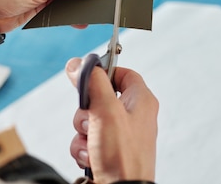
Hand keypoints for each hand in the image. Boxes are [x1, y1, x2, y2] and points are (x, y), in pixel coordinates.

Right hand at [66, 58, 158, 183]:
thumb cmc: (123, 156)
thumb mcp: (106, 110)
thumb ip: (91, 82)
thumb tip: (78, 63)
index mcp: (141, 100)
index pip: (122, 73)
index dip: (103, 72)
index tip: (87, 77)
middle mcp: (133, 116)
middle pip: (100, 97)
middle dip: (86, 110)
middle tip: (90, 120)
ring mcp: (121, 135)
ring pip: (90, 120)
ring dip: (82, 132)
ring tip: (91, 145)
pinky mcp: (110, 151)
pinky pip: (88, 140)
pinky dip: (83, 148)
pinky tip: (90, 157)